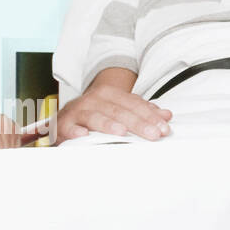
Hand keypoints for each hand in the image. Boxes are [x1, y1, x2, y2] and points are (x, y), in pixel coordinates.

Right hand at [53, 85, 171, 143]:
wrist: (64, 116)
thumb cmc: (95, 115)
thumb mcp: (119, 110)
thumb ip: (141, 112)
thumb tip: (166, 115)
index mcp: (108, 94)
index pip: (133, 104)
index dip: (149, 115)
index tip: (164, 128)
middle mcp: (93, 100)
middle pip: (118, 110)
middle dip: (137, 123)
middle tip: (153, 134)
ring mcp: (78, 111)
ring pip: (95, 116)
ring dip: (108, 124)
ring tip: (122, 132)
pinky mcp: (63, 124)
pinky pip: (68, 127)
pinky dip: (75, 131)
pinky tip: (83, 135)